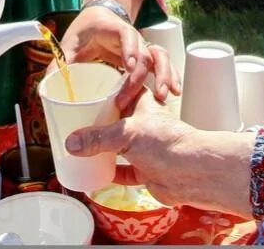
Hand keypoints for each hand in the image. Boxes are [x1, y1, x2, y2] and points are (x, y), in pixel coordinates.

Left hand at [58, 6, 181, 111]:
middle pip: (145, 51)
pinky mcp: (146, 57)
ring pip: (160, 56)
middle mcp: (132, 37)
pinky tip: (174, 91)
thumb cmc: (84, 30)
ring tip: (164, 95)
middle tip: (132, 96)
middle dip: (142, 74)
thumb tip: (47, 85)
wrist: (100, 16)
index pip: (126, 35)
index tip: (128, 67)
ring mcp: (141, 46)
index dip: (129, 49)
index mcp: (113, 29)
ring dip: (164, 74)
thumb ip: (60, 61)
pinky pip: (163, 64)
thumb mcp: (70, 42)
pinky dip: (171, 76)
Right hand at [64, 92, 252, 213]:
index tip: (83, 94)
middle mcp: (144, 123)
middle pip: (116, 120)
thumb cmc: (168, 143)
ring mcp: (146, 148)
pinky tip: (95, 175)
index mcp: (143, 103)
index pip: (121, 89)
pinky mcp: (147, 171)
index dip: (104, 90)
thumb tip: (70, 143)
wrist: (194, 174)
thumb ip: (97, 138)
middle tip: (75, 125)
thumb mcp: (126, 134)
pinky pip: (124, 172)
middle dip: (98, 123)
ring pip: (119, 147)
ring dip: (102, 149)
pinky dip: (110, 173)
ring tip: (79, 149)